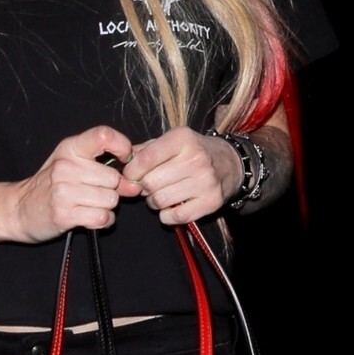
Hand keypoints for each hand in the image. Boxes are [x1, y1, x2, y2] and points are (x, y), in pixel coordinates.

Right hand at [0, 125, 141, 243]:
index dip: (122, 147)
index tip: (124, 159)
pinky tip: (90, 218)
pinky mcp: (63, 214)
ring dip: (106, 207)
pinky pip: (102, 217)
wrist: (19, 209)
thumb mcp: (73, 165)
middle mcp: (65, 166)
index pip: (104, 136)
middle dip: (113, 190)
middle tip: (96, 193)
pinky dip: (102, 221)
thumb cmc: (52, 186)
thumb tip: (135, 184)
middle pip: (114, 178)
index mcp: (70, 148)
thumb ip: (107, 168)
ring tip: (89, 206)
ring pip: (111, 200)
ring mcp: (63, 191)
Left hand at [124, 128, 238, 225]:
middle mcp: (196, 159)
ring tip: (161, 193)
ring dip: (154, 201)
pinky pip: (175, 216)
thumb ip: (145, 150)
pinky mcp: (211, 201)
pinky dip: (166, 215)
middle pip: (150, 183)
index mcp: (183, 139)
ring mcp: (206, 181)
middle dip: (143, 187)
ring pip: (160, 201)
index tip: (131, 175)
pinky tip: (171, 205)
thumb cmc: (193, 151)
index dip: (131, 171)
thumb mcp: (172, 141)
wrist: (230, 163)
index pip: (146, 159)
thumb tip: (123, 161)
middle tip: (149, 185)